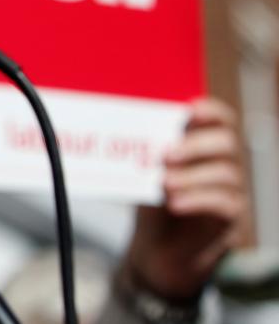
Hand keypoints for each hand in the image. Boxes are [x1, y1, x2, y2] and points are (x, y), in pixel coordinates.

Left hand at [123, 97, 247, 301]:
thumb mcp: (145, 173)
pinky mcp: (231, 219)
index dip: (210, 111)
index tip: (189, 108)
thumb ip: (145, 153)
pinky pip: (224, 204)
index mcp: (204, 146)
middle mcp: (224, 164)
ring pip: (226, 174)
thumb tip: (127, 130)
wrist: (157, 250)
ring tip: (164, 183)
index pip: (221, 120)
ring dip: (192, 176)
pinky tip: (174, 203)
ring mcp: (232, 192)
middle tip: (166, 154)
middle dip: (195, 145)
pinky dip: (197, 200)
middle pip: (226, 144)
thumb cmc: (152, 201)